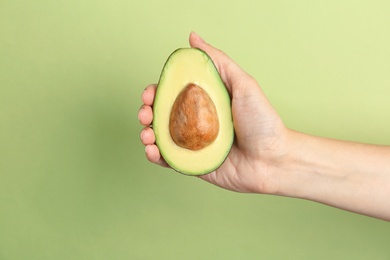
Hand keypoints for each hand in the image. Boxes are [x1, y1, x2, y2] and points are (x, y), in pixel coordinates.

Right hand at [139, 32, 288, 193]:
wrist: (273, 159)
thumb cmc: (262, 121)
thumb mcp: (243, 83)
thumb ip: (217, 61)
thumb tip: (193, 38)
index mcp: (203, 102)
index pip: (172, 94)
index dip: (156, 92)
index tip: (149, 93)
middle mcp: (195, 122)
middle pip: (161, 115)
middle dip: (146, 112)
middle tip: (145, 114)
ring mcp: (193, 145)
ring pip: (161, 137)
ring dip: (146, 134)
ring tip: (147, 134)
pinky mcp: (193, 164)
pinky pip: (169, 160)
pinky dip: (155, 156)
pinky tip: (152, 150)